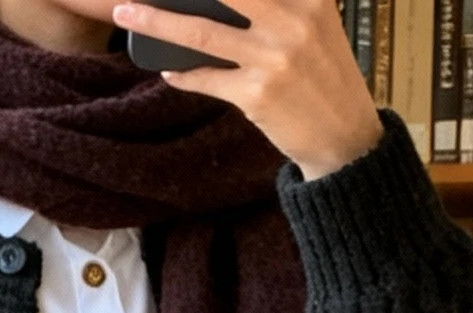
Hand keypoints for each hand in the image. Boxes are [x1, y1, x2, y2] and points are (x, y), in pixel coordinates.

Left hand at [111, 0, 382, 178]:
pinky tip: (169, 70)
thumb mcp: (318, 26)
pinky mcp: (256, 95)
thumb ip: (285, 5)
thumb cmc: (326, 79)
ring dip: (156, 21)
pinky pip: (207, 79)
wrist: (345, 140)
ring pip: (201, 31)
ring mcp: (273, 59)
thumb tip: (223, 2)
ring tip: (126, 11)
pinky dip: (184, 75)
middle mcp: (293, 21)